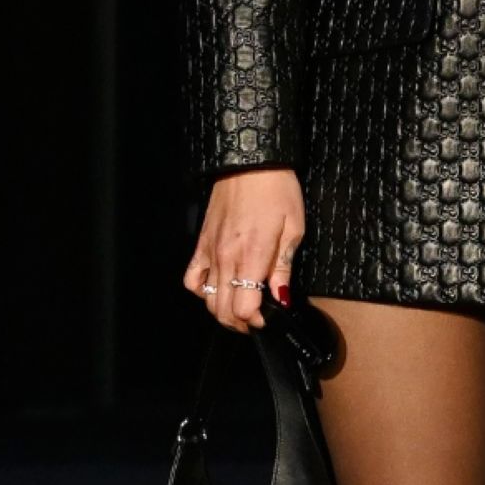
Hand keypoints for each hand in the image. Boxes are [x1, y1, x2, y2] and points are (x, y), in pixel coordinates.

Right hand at [183, 166, 304, 333]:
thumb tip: (281, 298)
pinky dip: (201, 291)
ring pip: (208, 300)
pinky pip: (192, 279)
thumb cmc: (276, 190)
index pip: (244, 308)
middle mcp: (226, 259)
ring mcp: (210, 252)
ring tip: (241, 307)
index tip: (271, 316)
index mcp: (251, 256)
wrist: (250, 162)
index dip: (259, 320)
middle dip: (242, 323)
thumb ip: (284, 267)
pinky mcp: (201, 244)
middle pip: (223, 311)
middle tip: (258, 317)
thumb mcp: (293, 227)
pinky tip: (217, 288)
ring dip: (223, 312)